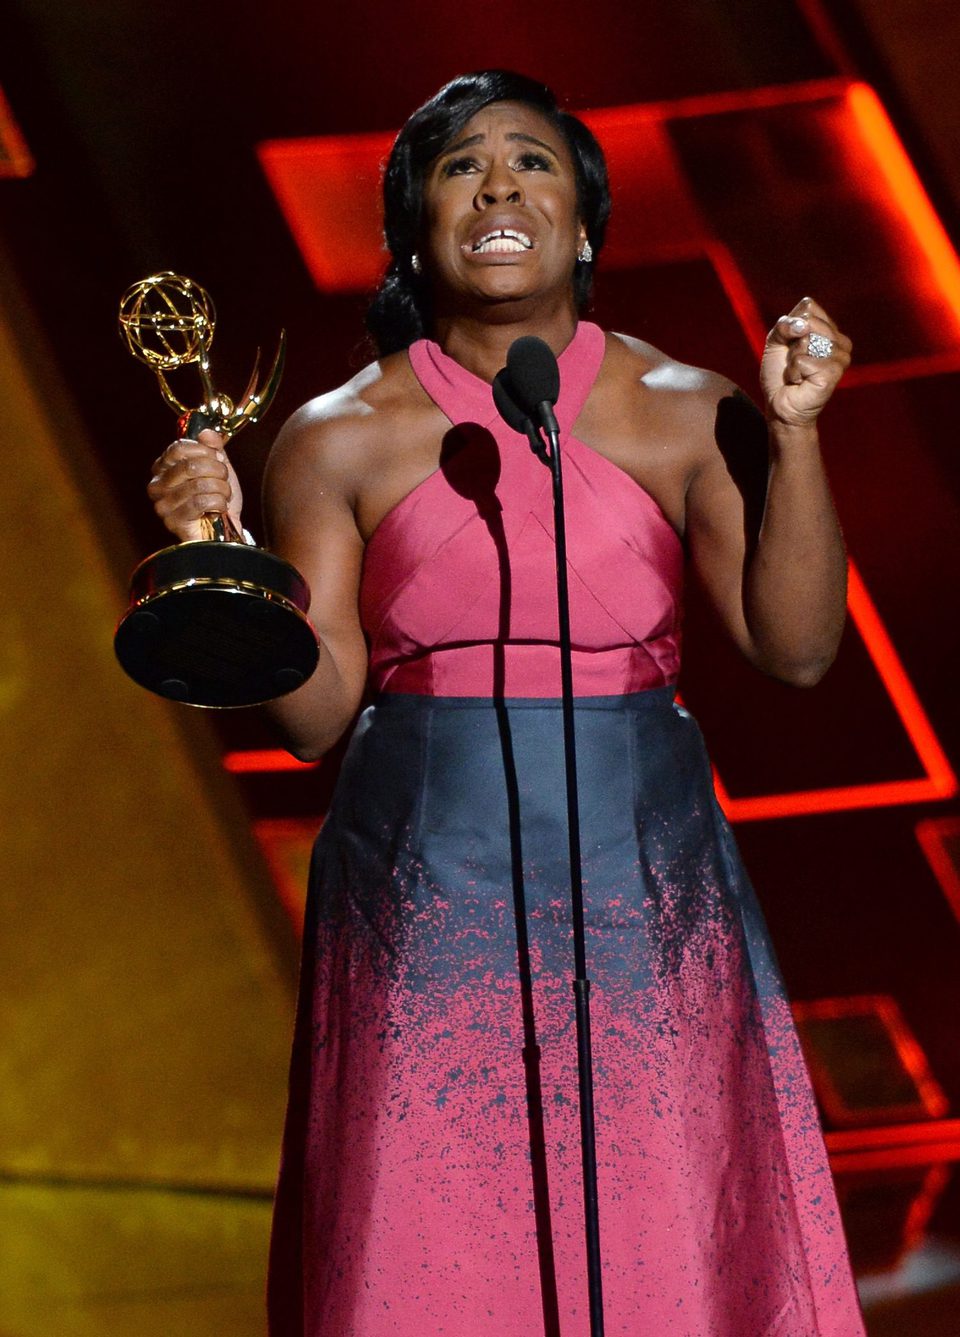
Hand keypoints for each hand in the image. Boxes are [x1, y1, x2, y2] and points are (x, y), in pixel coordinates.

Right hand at [147, 428, 243, 541]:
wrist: (226, 531)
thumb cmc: (217, 499)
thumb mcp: (218, 468)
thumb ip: (213, 448)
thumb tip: (206, 433)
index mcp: (163, 468)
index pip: (179, 448)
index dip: (205, 451)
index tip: (218, 459)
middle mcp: (157, 486)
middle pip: (190, 466)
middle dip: (217, 471)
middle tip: (224, 479)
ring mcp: (163, 505)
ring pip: (199, 485)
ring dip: (221, 489)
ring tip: (223, 496)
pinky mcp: (173, 522)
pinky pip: (202, 502)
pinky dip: (219, 503)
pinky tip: (220, 509)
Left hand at [760, 297, 851, 428]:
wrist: (780, 405)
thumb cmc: (780, 374)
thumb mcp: (775, 342)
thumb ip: (784, 325)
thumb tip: (803, 326)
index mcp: (829, 328)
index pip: (808, 306)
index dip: (790, 324)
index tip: (790, 344)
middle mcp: (840, 340)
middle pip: (808, 320)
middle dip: (791, 343)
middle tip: (794, 361)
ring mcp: (840, 356)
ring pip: (805, 340)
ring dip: (792, 359)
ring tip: (798, 372)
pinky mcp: (834, 371)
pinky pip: (802, 360)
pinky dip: (794, 371)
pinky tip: (800, 381)